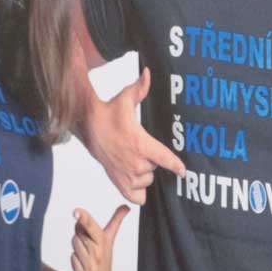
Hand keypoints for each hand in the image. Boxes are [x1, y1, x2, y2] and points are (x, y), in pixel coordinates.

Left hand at [70, 205, 129, 270]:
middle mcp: (100, 254)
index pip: (95, 227)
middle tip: (84, 235)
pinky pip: (73, 259)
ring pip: (75, 244)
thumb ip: (115, 222)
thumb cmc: (103, 263)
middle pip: (80, 234)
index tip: (76, 211)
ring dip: (76, 246)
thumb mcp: (109, 242)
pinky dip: (75, 260)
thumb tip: (126, 207)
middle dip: (79, 230)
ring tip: (85, 254)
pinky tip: (82, 267)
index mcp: (106, 242)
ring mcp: (92, 267)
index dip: (86, 219)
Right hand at [82, 68, 184, 204]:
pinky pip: (136, 197)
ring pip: (147, 180)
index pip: (166, 160)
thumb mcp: (125, 98)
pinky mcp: (118, 183)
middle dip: (153, 160)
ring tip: (135, 159)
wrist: (88, 127)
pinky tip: (135, 178)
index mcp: (140, 144)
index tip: (183, 171)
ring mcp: (126, 175)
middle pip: (156, 168)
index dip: (177, 166)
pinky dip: (138, 191)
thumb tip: (148, 73)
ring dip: (145, 173)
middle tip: (142, 148)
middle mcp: (134, 162)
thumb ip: (140, 88)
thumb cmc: (109, 113)